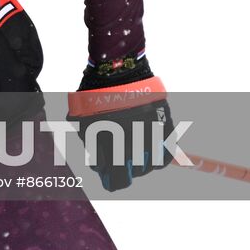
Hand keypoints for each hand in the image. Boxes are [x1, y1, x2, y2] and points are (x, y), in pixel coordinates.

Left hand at [67, 56, 171, 191]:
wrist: (117, 68)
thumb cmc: (95, 94)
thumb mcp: (84, 121)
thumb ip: (92, 145)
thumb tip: (100, 165)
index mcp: (110, 145)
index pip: (116, 179)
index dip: (112, 181)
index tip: (110, 180)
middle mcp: (132, 143)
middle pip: (134, 173)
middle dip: (125, 171)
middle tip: (121, 166)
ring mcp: (149, 134)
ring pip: (150, 164)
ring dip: (142, 164)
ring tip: (135, 155)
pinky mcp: (163, 125)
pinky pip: (166, 151)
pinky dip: (158, 155)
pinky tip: (150, 151)